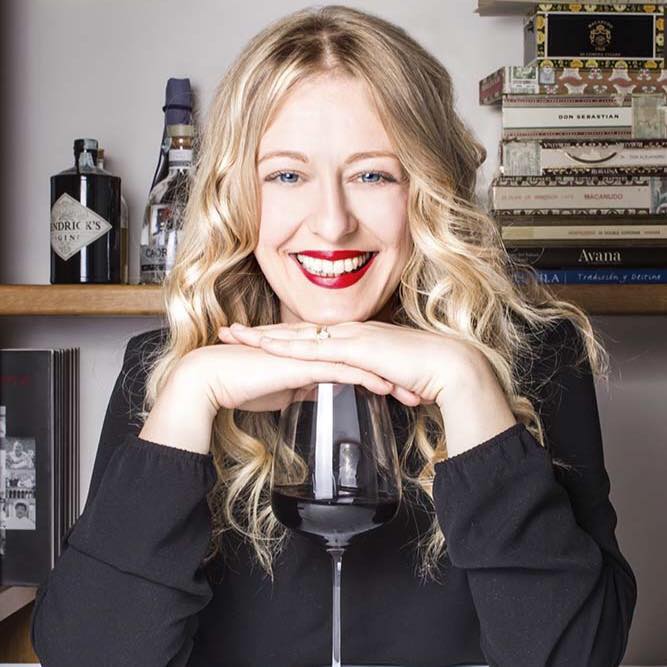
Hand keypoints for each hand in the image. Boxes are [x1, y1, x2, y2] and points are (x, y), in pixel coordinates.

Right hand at [182, 337, 398, 412]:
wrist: (212, 378)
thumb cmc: (241, 384)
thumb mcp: (281, 389)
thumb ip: (301, 385)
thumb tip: (315, 392)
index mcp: (310, 352)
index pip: (353, 360)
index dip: (379, 371)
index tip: (402, 385)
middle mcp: (314, 348)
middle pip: (363, 358)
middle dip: (393, 373)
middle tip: (418, 387)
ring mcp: (309, 353)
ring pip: (359, 362)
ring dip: (388, 377)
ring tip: (412, 391)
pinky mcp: (302, 363)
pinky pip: (341, 370)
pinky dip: (366, 379)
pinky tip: (386, 389)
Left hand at [217, 320, 479, 408]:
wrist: (451, 368)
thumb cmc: (426, 373)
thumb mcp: (390, 375)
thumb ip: (373, 377)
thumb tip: (366, 385)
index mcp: (355, 337)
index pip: (310, 336)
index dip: (280, 336)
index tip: (254, 339)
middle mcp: (349, 331)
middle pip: (295, 329)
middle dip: (260, 331)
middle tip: (229, 331)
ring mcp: (352, 336)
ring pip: (298, 334)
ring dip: (264, 335)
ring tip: (234, 335)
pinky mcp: (358, 348)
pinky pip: (315, 347)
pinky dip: (287, 345)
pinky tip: (265, 346)